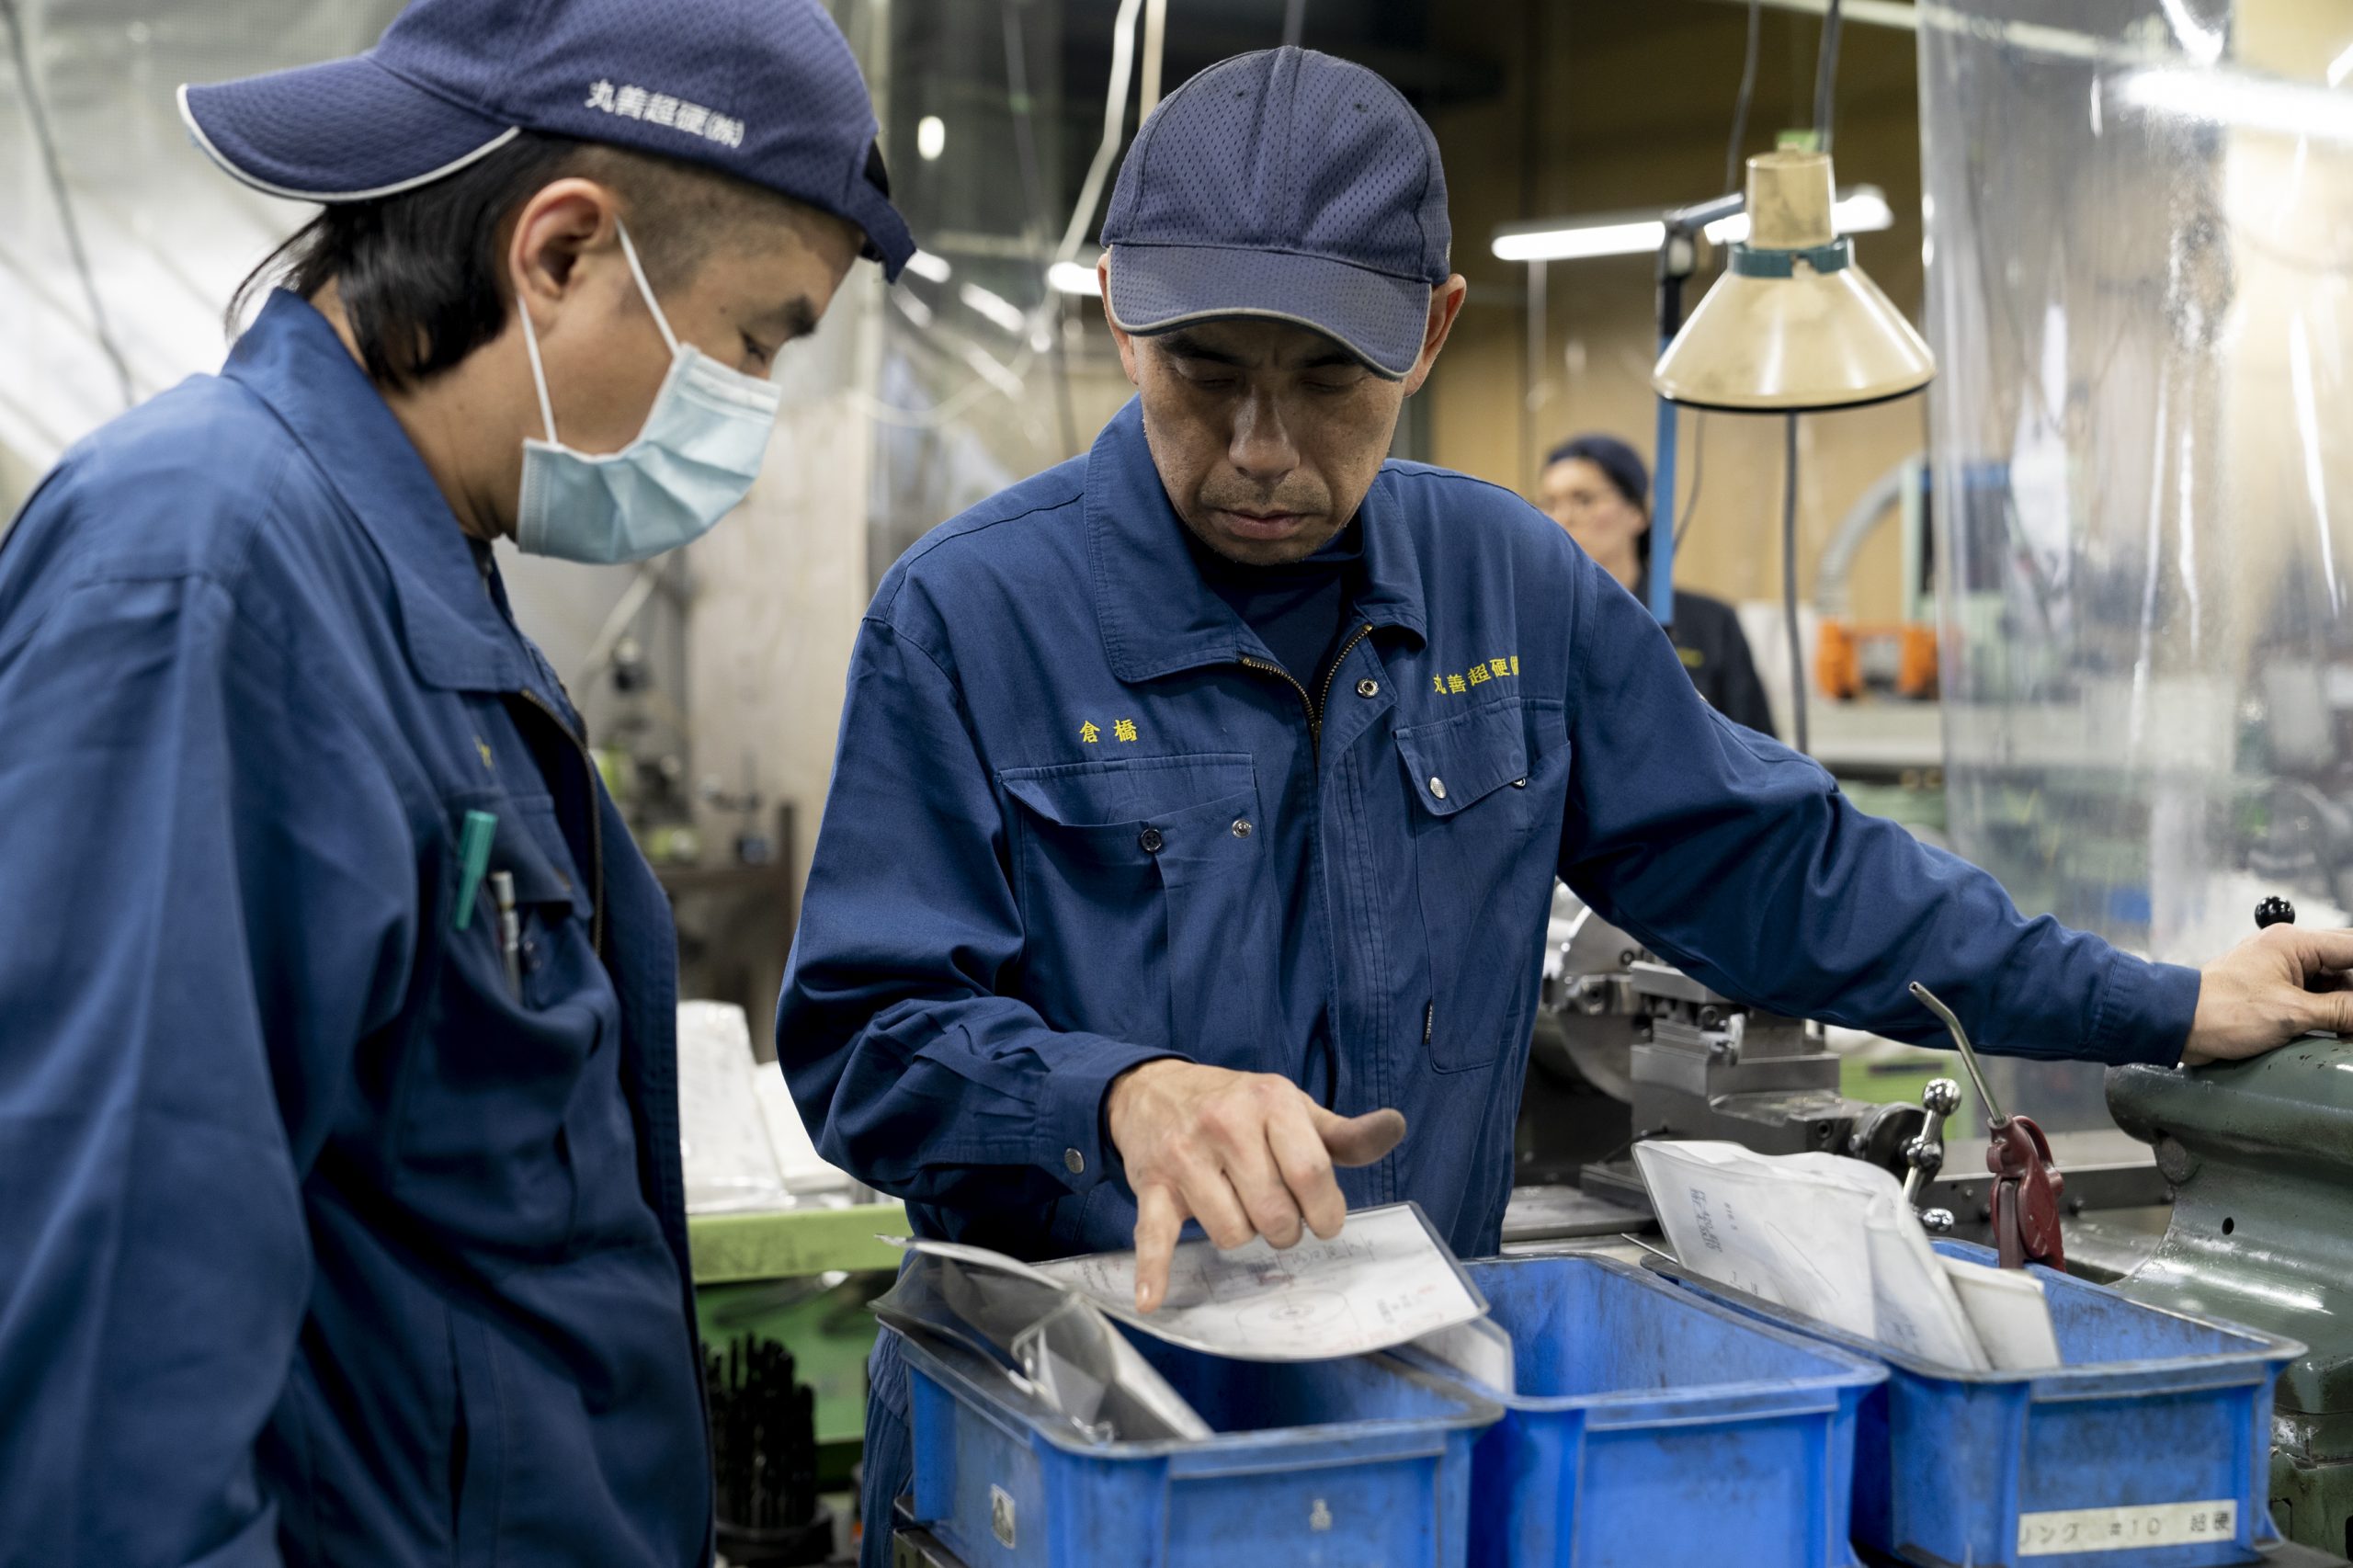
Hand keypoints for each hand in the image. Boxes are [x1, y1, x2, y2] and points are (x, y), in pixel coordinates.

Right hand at [1103, 1060, 1406, 1312]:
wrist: (1153, 1089)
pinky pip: (1155, 1234)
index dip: (1325, 1211)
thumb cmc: (1236, 1105)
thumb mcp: (1292, 1108)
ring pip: (1231, 1233)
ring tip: (1237, 1209)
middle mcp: (1225, 1123)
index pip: (1311, 1173)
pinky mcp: (1152, 1185)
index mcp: (1270, 1101)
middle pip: (1274, 1213)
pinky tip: (1153, 1297)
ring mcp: (1185, 1156)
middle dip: (1284, 1230)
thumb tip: (1394, 1127)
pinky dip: (1154, 1269)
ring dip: (1242, 1235)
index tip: (1323, 1220)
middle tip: (1278, 1217)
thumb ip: (1343, 1134)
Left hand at [2184, 923, 2352, 1063]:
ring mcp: (2279, 970)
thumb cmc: (2220, 1011)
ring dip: (2345, 1004)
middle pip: (2346, 964)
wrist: (2176, 1023)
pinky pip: (2313, 996)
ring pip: (2332, 982)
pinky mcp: (2272, 991)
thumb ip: (2341, 1011)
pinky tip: (2339, 1027)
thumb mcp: (2291, 1014)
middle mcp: (2288, 950)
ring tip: (2344, 1025)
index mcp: (2293, 942)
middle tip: (2351, 1018)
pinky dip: (2329, 1011)